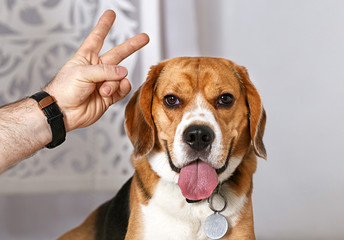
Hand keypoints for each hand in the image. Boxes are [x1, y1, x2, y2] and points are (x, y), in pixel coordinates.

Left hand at [44, 10, 148, 131]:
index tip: (110, 14)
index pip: (97, 38)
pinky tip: (110, 93)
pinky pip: (123, 89)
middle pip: (118, 54)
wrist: (63, 112)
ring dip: (115, 82)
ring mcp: (105, 82)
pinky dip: (120, 90)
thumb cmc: (65, 89)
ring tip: (103, 89)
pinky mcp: (110, 96)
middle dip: (132, 46)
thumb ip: (105, 70)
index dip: (104, 26)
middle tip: (145, 38)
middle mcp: (98, 69)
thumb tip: (124, 72)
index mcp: (87, 58)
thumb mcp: (82, 72)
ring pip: (121, 76)